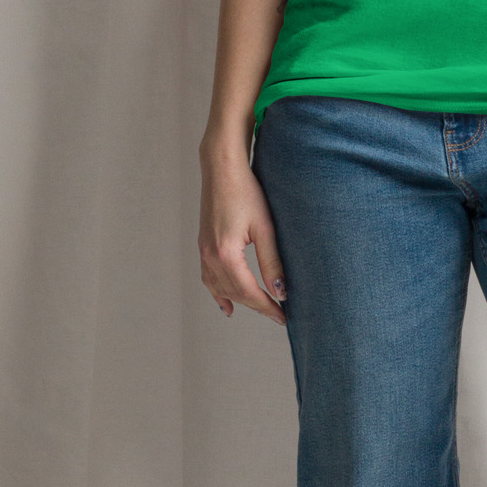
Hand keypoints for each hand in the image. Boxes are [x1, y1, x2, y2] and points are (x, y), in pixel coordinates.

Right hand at [199, 147, 287, 324]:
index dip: (267, 307)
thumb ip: (272, 262)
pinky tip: (226, 304)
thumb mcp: (264, 228)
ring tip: (258, 310)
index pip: (250, 292)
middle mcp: (210, 256)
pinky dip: (217, 293)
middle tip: (278, 314)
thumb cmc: (246, 192)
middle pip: (235, 293)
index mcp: (226, 254)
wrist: (222, 169)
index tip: (283, 317)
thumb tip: (280, 291)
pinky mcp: (203, 245)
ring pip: (220, 288)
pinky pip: (208, 278)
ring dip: (239, 301)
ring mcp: (204, 251)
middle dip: (257, 305)